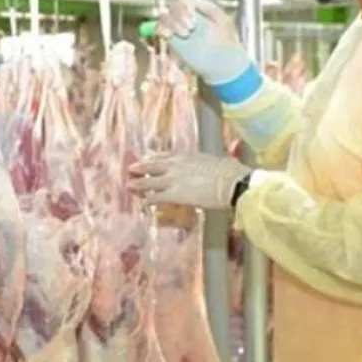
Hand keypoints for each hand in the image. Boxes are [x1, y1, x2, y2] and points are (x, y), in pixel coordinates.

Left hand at [128, 151, 251, 210]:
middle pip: (152, 165)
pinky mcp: (173, 195)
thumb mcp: (216, 161)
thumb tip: (214, 165)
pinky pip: (155, 198)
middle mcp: (177, 165)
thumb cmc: (231, 172)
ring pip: (149, 181)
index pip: (165, 155)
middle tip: (130, 168)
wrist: (232, 183)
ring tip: (129, 185)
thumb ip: (208, 163)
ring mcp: (173, 180)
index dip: (154, 157)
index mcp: (188, 156)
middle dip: (140, 167)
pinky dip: (147, 201)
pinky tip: (141, 205)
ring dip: (138, 184)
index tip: (147, 156)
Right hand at [153, 0, 251, 87]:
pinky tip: (177, 35)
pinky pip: (160, 30)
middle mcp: (186, 18)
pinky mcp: (173, 43)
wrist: (223, 64)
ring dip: (174, 22)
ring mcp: (178, 30)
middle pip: (173, 6)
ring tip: (187, 32)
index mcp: (197, 10)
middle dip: (180, 12)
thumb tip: (191, 0)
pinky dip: (164, 29)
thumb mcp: (222, 19)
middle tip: (192, 24)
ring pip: (165, 17)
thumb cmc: (227, 41)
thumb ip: (208, 7)